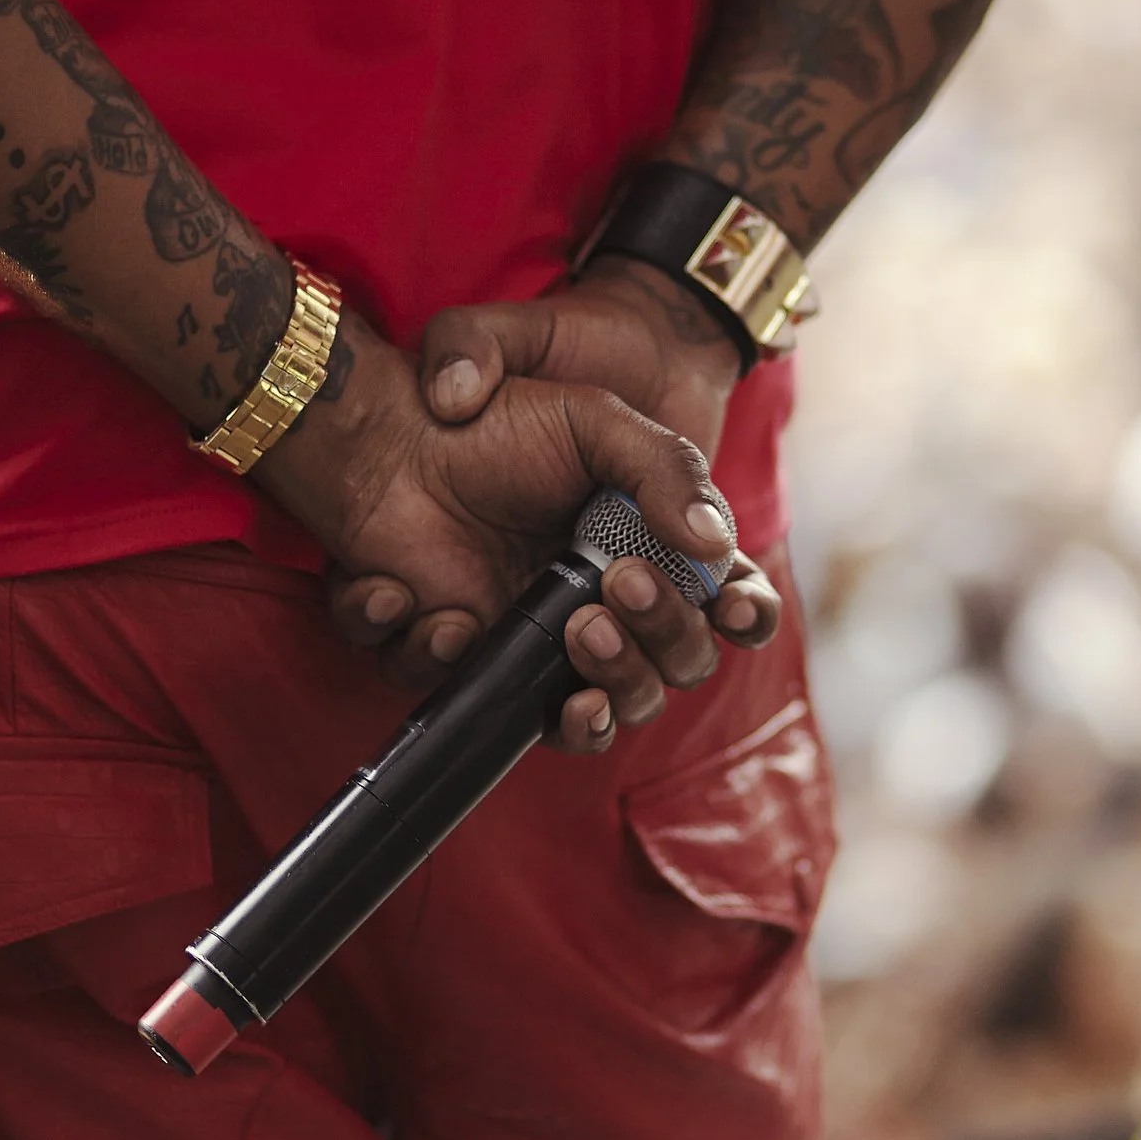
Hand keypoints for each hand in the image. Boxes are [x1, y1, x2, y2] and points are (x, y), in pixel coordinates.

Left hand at [254, 314, 771, 753]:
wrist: (394, 448)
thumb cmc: (499, 427)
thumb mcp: (594, 423)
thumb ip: (664, 470)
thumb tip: (714, 547)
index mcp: (653, 550)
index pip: (730, 604)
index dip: (747, 613)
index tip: (735, 607)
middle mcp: (611, 608)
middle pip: (677, 667)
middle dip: (664, 637)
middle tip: (618, 587)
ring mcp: (549, 648)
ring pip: (604, 715)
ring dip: (608, 688)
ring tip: (576, 628)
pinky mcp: (484, 671)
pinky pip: (502, 716)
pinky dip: (489, 683)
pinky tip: (441, 617)